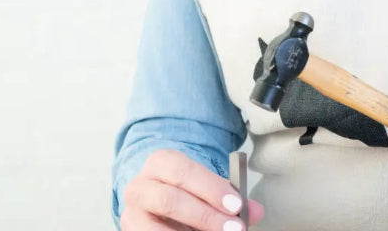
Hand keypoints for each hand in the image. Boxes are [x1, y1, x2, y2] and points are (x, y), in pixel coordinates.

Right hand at [120, 149, 264, 230]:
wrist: (152, 201)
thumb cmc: (183, 191)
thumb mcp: (203, 187)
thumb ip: (228, 197)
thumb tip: (255, 211)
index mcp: (160, 162)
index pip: (184, 170)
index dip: (211, 188)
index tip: (237, 205)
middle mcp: (140, 186)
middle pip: (170, 199)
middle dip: (205, 215)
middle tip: (234, 227)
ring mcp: (132, 213)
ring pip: (156, 227)